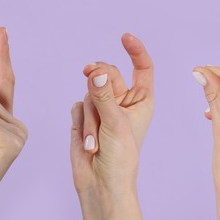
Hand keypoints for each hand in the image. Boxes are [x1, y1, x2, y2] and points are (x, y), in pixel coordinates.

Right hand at [70, 33, 152, 219]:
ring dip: (91, 115)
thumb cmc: (121, 157)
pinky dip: (81, 122)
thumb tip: (97, 70)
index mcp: (142, 100)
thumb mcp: (116, 123)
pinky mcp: (85, 117)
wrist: (101, 183)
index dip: (135, 50)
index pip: (142, 67)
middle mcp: (123, 100)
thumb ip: (104, 94)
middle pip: (108, 74)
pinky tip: (88, 141)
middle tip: (89, 77)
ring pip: (89, 91)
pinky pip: (77, 105)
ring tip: (97, 140)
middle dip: (99, 82)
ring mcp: (103, 107)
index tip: (124, 36)